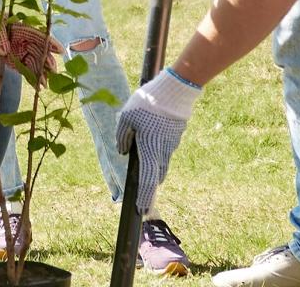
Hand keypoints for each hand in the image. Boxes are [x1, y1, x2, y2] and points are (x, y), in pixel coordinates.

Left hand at [0, 24, 61, 81]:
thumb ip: (0, 39)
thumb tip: (5, 51)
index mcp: (24, 30)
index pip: (40, 36)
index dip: (50, 43)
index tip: (60, 50)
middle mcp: (28, 42)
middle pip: (40, 52)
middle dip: (47, 62)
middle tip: (53, 71)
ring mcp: (24, 53)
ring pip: (36, 64)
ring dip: (41, 74)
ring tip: (44, 84)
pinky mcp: (19, 63)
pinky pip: (28, 71)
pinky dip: (33, 79)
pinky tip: (38, 87)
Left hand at [115, 70, 201, 216]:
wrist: (175, 89)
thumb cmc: (147, 104)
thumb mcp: (126, 118)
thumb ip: (122, 137)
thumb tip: (124, 152)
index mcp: (150, 150)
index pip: (146, 180)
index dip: (144, 197)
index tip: (142, 210)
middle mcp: (163, 151)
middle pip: (156, 175)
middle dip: (149, 188)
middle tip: (145, 200)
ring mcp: (172, 143)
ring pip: (162, 161)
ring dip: (154, 169)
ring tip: (149, 177)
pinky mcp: (176, 134)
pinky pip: (166, 148)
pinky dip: (159, 151)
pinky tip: (154, 142)